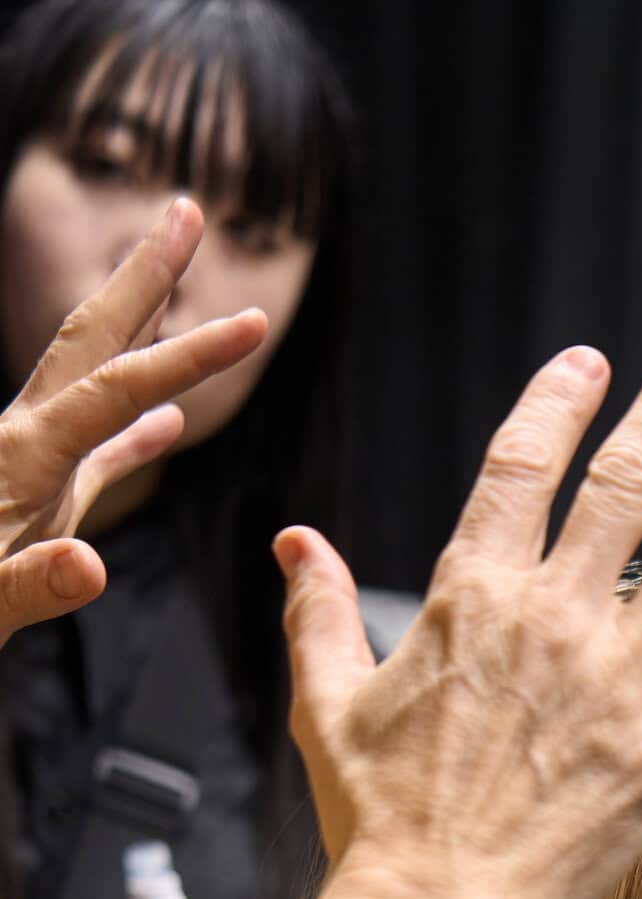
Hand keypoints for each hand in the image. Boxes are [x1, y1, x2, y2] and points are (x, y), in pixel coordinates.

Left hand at [0, 198, 266, 645]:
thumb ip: (32, 583)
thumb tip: (91, 566)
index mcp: (19, 460)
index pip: (114, 390)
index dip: (187, 357)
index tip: (254, 324)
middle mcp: (26, 443)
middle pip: (94, 340)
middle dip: (144, 276)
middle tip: (187, 208)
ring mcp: (33, 468)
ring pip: (98, 380)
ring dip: (143, 331)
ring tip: (180, 282)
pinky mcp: (37, 504)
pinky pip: (96, 453)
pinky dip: (137, 433)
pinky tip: (172, 423)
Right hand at [276, 335, 641, 898]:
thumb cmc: (380, 816)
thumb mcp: (331, 701)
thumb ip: (319, 613)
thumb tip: (295, 543)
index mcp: (474, 595)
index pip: (524, 467)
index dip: (560, 406)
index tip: (591, 365)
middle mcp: (555, 618)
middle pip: (627, 484)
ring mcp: (620, 679)